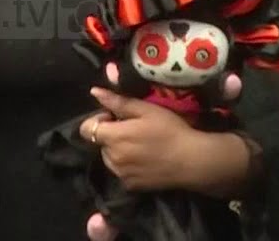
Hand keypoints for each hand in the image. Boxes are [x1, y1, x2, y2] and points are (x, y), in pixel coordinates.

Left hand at [79, 87, 195, 191]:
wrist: (192, 161)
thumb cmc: (170, 130)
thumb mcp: (146, 110)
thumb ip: (117, 102)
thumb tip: (94, 92)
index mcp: (113, 137)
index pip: (86, 129)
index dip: (99, 120)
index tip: (116, 117)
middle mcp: (112, 158)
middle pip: (99, 143)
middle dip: (111, 135)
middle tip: (133, 130)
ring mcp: (121, 174)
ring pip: (109, 158)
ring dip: (117, 150)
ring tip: (140, 145)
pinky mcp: (130, 186)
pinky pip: (120, 172)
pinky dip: (126, 165)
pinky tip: (144, 159)